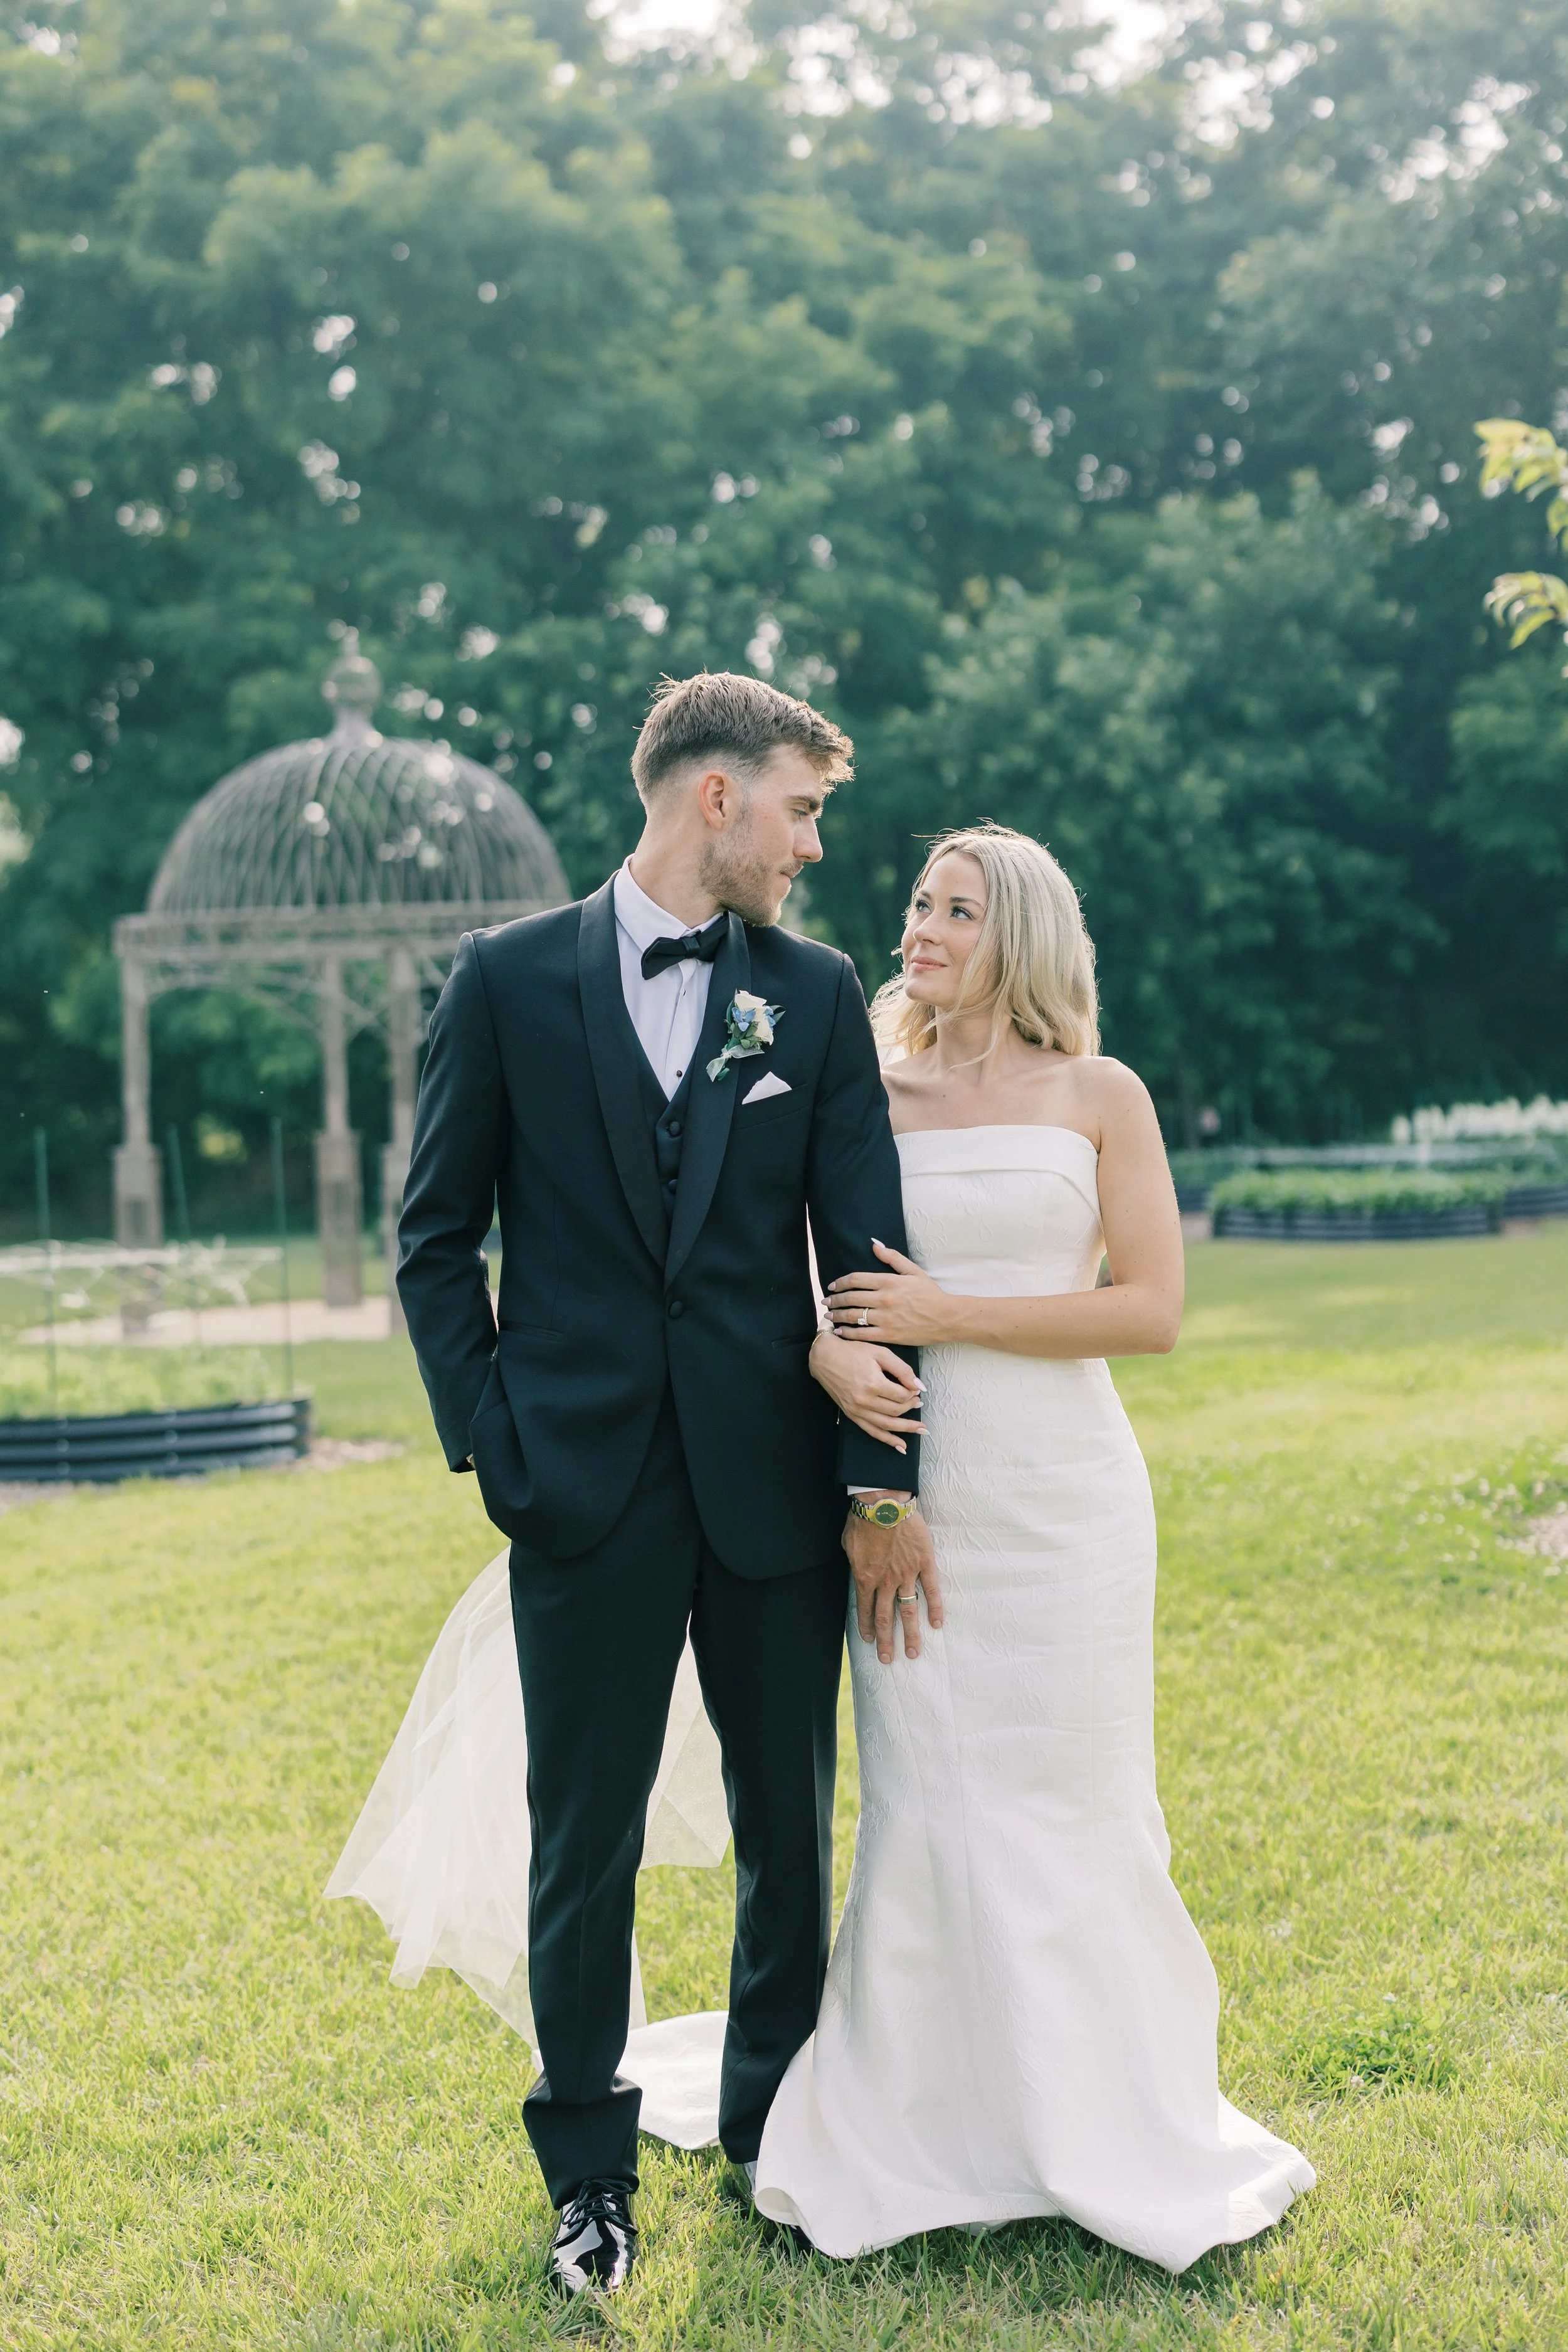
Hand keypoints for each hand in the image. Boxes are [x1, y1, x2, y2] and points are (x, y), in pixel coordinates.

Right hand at [809, 1329, 924, 1453]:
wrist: (825, 1357)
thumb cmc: (852, 1352)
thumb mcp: (880, 1353)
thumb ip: (902, 1369)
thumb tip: (919, 1386)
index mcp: (873, 1383)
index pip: (901, 1396)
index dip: (913, 1393)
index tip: (916, 1389)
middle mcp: (864, 1400)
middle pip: (896, 1411)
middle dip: (911, 1407)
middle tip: (919, 1402)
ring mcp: (856, 1410)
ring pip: (887, 1425)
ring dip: (906, 1429)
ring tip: (921, 1429)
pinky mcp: (851, 1414)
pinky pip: (872, 1431)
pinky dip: (887, 1440)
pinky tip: (900, 1445)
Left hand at [828, 1240, 956, 1347]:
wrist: (946, 1317)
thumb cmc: (930, 1294)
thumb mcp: (913, 1270)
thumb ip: (892, 1257)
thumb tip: (874, 1243)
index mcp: (889, 1281)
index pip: (855, 1279)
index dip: (840, 1282)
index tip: (832, 1286)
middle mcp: (884, 1299)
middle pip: (850, 1297)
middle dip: (834, 1300)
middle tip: (826, 1302)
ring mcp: (886, 1318)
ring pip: (853, 1316)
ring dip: (837, 1316)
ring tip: (828, 1316)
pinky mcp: (889, 1334)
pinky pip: (862, 1334)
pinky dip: (848, 1333)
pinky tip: (839, 1332)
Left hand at [842, 1505, 943, 1663]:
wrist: (883, 1504)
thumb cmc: (862, 1521)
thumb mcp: (848, 1546)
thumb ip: (855, 1564)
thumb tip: (858, 1572)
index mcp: (865, 1578)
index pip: (865, 1610)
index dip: (867, 1627)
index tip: (870, 1641)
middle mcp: (886, 1582)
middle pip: (886, 1618)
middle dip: (887, 1642)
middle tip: (888, 1659)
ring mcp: (906, 1574)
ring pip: (909, 1610)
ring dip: (911, 1634)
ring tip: (914, 1652)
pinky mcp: (924, 1564)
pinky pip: (931, 1590)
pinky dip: (935, 1608)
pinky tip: (937, 1624)